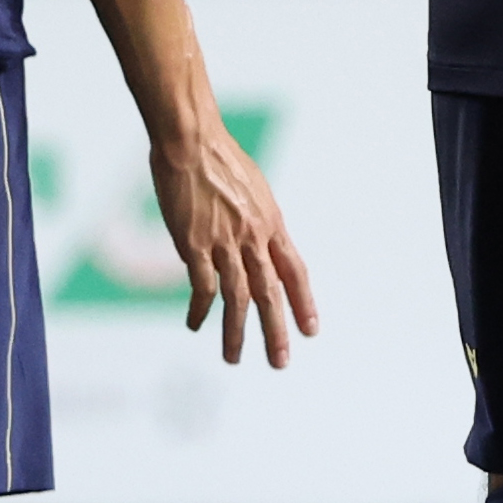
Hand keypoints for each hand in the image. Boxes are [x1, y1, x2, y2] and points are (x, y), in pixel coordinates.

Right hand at [150, 114, 318, 365]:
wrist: (191, 139)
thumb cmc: (218, 158)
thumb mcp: (253, 189)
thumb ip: (257, 220)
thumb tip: (256, 239)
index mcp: (271, 223)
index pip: (295, 271)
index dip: (304, 302)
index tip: (311, 330)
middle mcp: (254, 236)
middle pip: (270, 293)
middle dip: (276, 331)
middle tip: (280, 362)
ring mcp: (225, 242)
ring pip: (238, 298)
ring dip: (236, 332)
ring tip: (233, 359)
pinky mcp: (194, 244)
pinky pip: (202, 286)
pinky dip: (200, 309)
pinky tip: (195, 325)